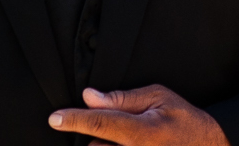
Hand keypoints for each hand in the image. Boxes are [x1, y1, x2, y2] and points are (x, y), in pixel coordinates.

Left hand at [48, 85, 227, 144]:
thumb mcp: (158, 98)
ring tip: (133, 141)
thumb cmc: (184, 120)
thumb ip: (123, 99)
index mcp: (143, 132)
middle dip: (101, 136)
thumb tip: (89, 96)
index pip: (101, 123)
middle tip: (126, 128)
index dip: (75, 119)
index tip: (55, 118)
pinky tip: (132, 145)